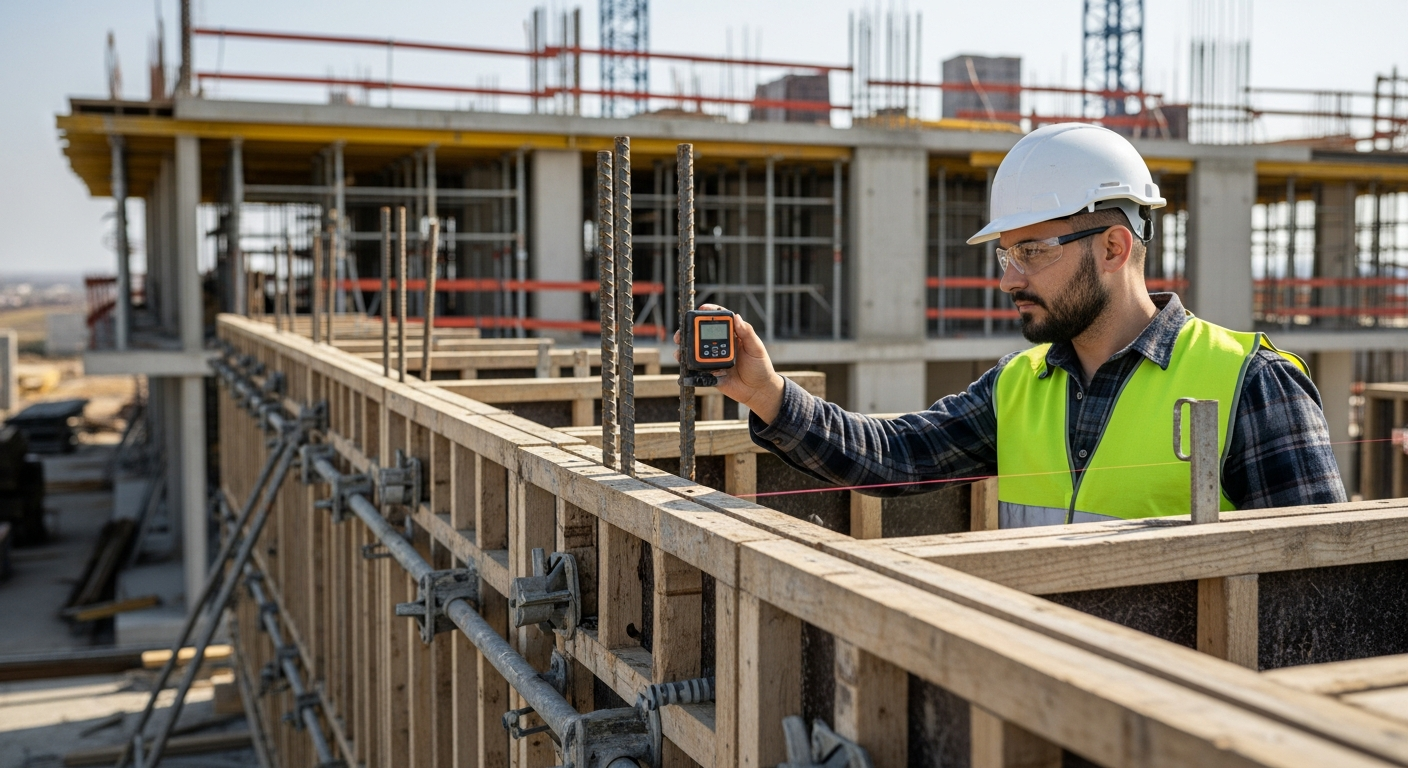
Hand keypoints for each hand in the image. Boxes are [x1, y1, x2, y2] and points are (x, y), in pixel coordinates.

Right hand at [673, 305, 785, 423]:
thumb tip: (737, 317)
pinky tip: (683, 361)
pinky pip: (697, 367)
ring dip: (686, 347)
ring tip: (680, 347)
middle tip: (683, 332)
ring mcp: (714, 358)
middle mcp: (721, 345)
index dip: (710, 312)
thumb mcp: (756, 349)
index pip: (720, 320)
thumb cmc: (760, 368)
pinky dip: (688, 364)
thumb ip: (747, 333)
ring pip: (696, 350)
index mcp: (733, 336)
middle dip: (690, 330)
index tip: (702, 309)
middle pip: (703, 334)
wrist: (758, 391)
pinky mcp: (710, 372)